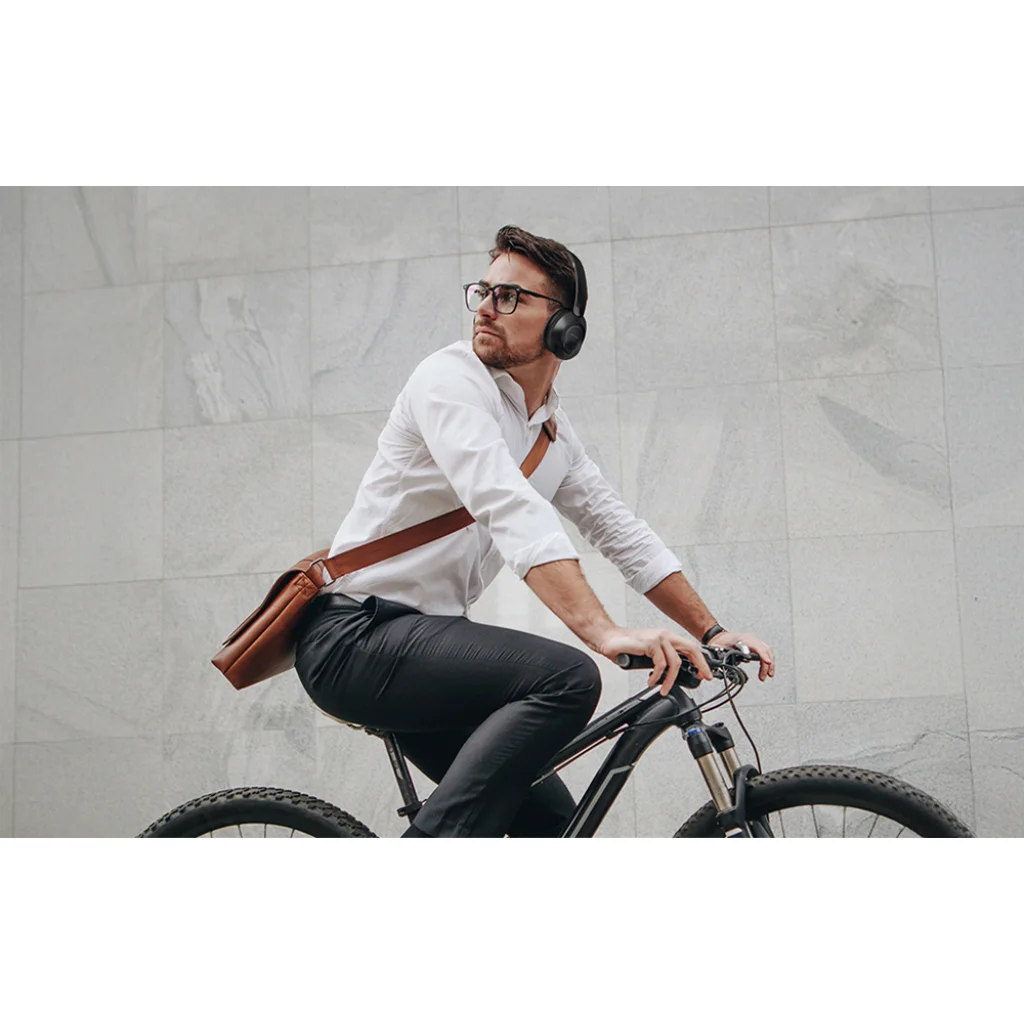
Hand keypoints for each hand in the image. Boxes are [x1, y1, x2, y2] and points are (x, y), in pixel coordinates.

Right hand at [597, 628, 712, 695]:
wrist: (608, 639)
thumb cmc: (625, 647)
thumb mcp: (649, 655)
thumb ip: (661, 660)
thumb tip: (671, 675)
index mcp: (666, 637)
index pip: (690, 647)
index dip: (700, 661)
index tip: (704, 673)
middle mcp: (664, 635)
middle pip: (691, 649)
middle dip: (700, 665)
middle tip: (702, 677)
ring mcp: (658, 638)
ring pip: (675, 662)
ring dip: (670, 680)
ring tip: (663, 688)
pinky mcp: (650, 643)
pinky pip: (660, 664)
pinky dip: (657, 676)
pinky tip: (652, 681)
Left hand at [709, 630, 774, 681]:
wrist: (719, 636)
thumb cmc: (720, 640)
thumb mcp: (717, 647)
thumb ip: (718, 652)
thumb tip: (717, 659)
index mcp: (743, 638)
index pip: (757, 646)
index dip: (763, 654)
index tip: (767, 662)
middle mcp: (750, 639)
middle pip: (766, 649)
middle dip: (768, 663)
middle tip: (766, 675)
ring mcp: (754, 642)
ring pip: (767, 651)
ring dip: (769, 664)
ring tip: (766, 675)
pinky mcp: (755, 646)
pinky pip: (765, 653)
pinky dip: (766, 662)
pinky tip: (764, 670)